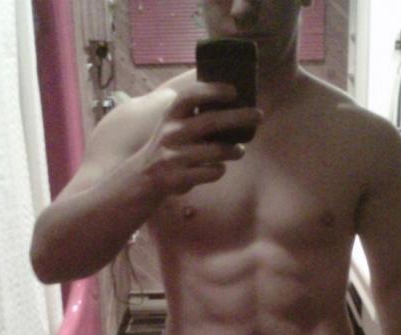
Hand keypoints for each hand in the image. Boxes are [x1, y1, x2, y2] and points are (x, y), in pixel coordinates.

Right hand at [135, 82, 261, 195]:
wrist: (141, 179)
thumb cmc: (168, 147)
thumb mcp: (172, 125)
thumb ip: (193, 114)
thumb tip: (233, 102)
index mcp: (171, 116)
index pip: (190, 96)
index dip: (212, 90)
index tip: (234, 91)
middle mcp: (171, 133)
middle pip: (210, 121)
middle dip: (239, 117)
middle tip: (259, 115)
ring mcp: (174, 157)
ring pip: (215, 151)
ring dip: (234, 150)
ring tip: (240, 151)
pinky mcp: (178, 178)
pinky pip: (211, 172)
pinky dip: (219, 170)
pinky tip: (218, 168)